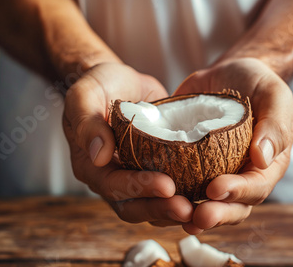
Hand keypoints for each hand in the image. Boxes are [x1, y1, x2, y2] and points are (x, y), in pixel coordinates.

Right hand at [63, 63, 193, 225]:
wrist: (122, 82)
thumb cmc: (99, 85)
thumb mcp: (85, 95)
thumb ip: (87, 123)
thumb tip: (99, 156)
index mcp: (90, 166)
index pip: (113, 186)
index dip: (139, 188)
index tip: (166, 185)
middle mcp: (111, 178)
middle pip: (133, 207)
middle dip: (160, 209)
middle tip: (187, 208)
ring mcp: (134, 178)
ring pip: (152, 207)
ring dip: (173, 211)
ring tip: (199, 209)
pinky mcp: (155, 173)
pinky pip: (168, 195)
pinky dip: (185, 198)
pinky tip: (206, 198)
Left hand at [174, 58, 292, 233]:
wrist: (228, 74)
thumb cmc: (257, 83)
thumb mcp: (274, 95)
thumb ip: (275, 124)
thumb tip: (264, 158)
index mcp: (267, 165)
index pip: (256, 187)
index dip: (237, 192)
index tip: (215, 189)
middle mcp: (242, 176)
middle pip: (233, 206)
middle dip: (215, 215)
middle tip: (196, 218)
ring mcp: (217, 174)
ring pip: (207, 205)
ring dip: (191, 215)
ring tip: (173, 216)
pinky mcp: (192, 167)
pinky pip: (183, 187)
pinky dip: (170, 197)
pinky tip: (155, 200)